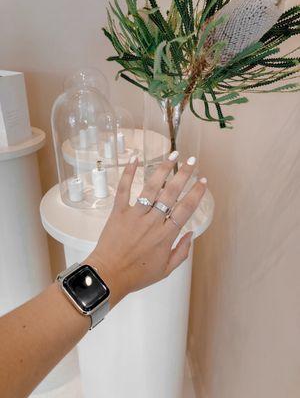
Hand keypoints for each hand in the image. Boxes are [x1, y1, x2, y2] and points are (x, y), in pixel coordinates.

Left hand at [86, 152, 206, 307]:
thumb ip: (182, 252)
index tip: (203, 181)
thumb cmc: (137, 274)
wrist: (109, 275)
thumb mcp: (166, 270)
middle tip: (192, 160)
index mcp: (166, 236)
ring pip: (151, 188)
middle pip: (171, 193)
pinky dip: (128, 173)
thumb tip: (191, 234)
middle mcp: (152, 222)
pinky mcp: (118, 212)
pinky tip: (135, 159)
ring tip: (173, 155)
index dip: (196, 193)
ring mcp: (135, 215)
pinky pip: (124, 189)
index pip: (186, 209)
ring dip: (163, 169)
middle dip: (184, 174)